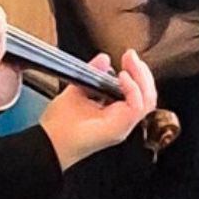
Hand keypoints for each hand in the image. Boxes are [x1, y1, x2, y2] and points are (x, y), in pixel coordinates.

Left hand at [42, 52, 159, 166]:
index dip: (137, 73)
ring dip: (141, 78)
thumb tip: (104, 58)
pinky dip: (133, 89)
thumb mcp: (77, 90)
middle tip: (131, 56)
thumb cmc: (59, 126)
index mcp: (116, 112)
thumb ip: (92, 73)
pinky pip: (136, 107)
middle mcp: (123, 119)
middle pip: (148, 94)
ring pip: (147, 100)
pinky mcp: (120, 128)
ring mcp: (123, 125)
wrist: (50, 142)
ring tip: (130, 63)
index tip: (128, 57)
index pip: (139, 92)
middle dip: (142, 72)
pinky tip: (123, 77)